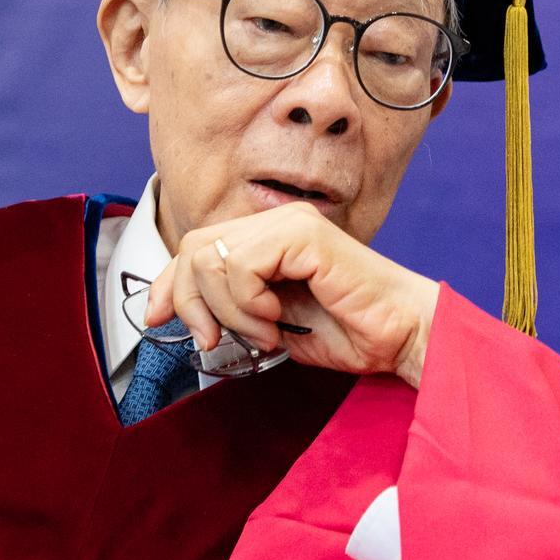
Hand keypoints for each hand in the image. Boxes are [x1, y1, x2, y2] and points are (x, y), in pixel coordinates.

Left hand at [146, 202, 439, 386]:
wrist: (401, 336)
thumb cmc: (350, 331)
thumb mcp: (269, 325)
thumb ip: (229, 310)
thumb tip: (178, 314)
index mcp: (268, 238)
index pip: (195, 247)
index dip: (167, 284)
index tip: (158, 320)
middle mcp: (277, 220)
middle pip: (193, 247)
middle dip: (189, 301)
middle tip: (214, 338)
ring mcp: (290, 222)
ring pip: (210, 256)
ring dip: (227, 310)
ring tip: (266, 332)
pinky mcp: (303, 234)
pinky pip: (241, 264)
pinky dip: (248, 303)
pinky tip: (278, 320)